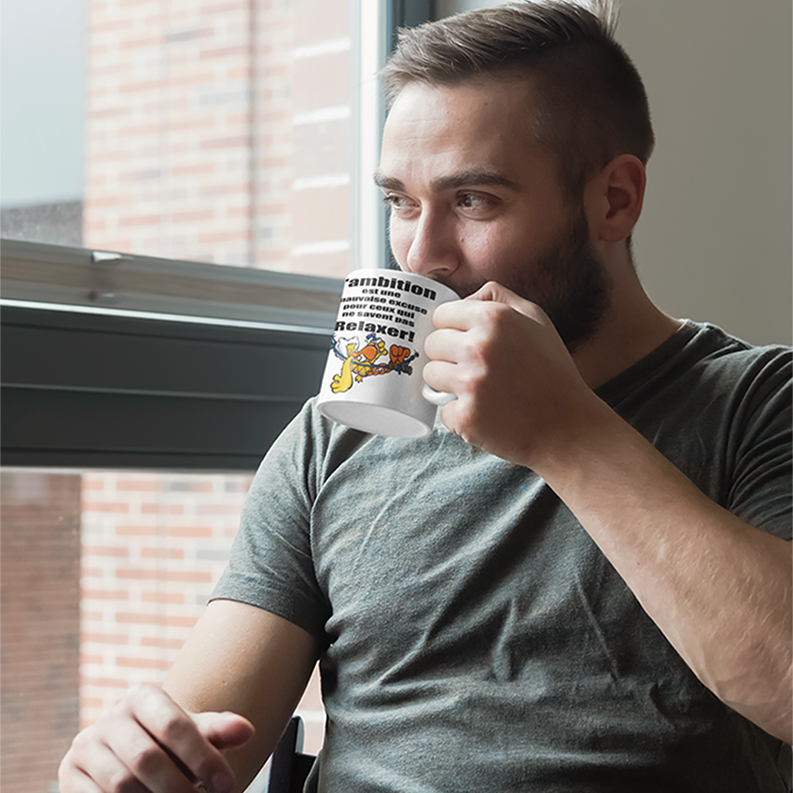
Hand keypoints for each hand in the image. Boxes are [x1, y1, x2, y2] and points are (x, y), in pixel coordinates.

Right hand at [58, 684, 253, 792]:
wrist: (134, 754)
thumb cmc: (172, 743)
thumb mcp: (195, 733)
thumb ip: (218, 730)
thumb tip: (246, 730)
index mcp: (143, 696)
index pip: (175, 725)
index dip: (202, 758)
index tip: (227, 785)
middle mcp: (110, 717)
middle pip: (146, 759)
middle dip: (179, 788)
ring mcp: (86, 745)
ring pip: (121, 785)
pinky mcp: (69, 774)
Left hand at [423, 281, 598, 466]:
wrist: (569, 427)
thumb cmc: (552, 372)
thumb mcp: (536, 319)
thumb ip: (498, 298)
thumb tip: (463, 299)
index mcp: (494, 318)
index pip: (440, 315)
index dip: (451, 330)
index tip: (464, 342)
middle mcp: (478, 347)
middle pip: (432, 345)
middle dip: (447, 357)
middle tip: (474, 369)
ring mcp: (470, 384)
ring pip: (431, 376)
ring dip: (448, 384)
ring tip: (479, 391)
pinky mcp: (466, 416)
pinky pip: (442, 410)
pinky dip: (458, 414)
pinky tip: (484, 413)